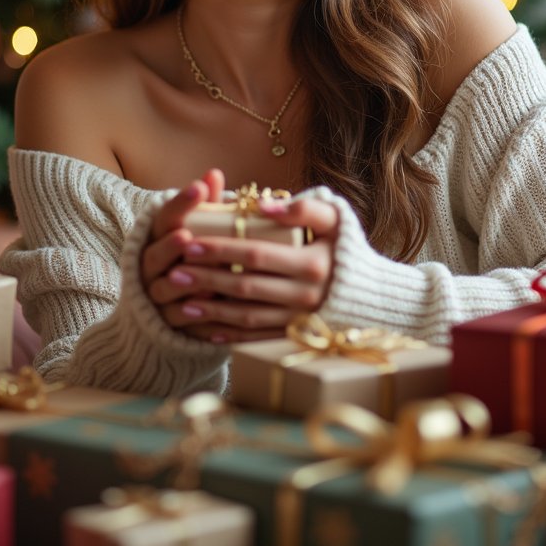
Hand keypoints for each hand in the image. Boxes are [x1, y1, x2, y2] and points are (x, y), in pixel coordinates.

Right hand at [140, 167, 224, 315]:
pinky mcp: (164, 323)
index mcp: (156, 240)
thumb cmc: (187, 262)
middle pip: (155, 254)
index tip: (199, 187)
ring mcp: (154, 296)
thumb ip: (206, 208)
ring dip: (179, 281)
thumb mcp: (196, 234)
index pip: (164, 218)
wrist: (164, 312)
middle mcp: (150, 267)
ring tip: (198, 273)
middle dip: (170, 245)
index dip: (180, 203)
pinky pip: (175, 319)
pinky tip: (208, 305)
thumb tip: (214, 173)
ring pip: (162, 288)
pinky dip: (191, 313)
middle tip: (186, 235)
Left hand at [144, 188, 339, 344]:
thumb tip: (264, 207)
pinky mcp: (295, 337)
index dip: (220, 249)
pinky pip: (258, 337)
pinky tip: (207, 328)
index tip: (190, 243)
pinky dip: (230, 334)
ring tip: (183, 301)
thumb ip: (304, 209)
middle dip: (206, 279)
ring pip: (247, 316)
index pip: (254, 254)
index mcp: (312, 264)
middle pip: (245, 286)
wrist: (370, 296)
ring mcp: (299, 320)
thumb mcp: (336, 219)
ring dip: (212, 310)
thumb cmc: (347, 248)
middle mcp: (305, 296)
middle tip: (174, 271)